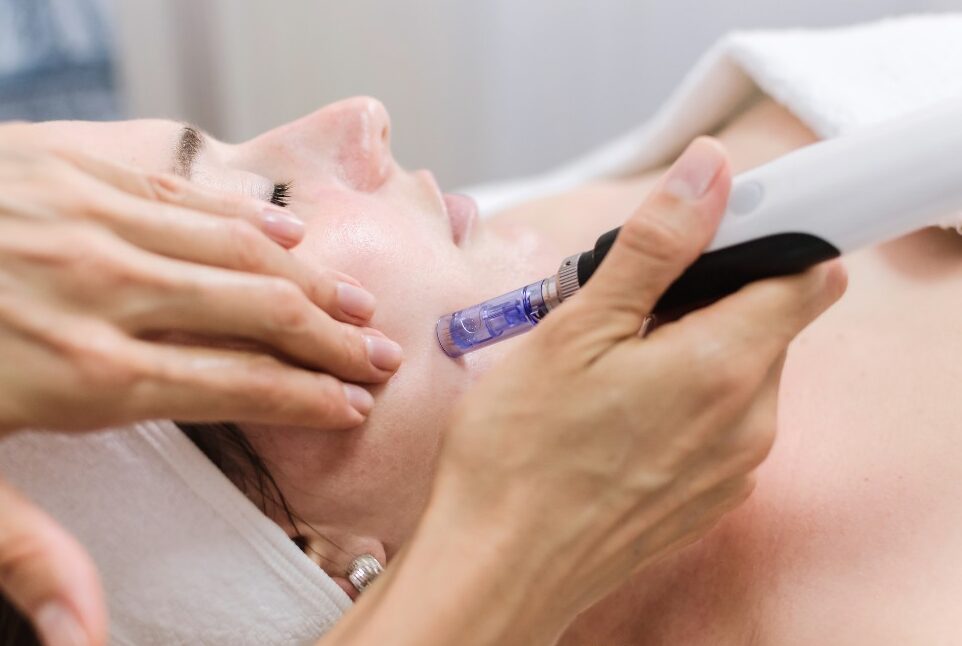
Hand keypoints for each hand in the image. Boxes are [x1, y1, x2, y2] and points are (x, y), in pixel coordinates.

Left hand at [0, 144, 403, 645]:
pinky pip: (182, 189)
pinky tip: (284, 231)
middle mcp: (108, 288)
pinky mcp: (68, 165)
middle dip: (333, 336)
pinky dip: (243, 215)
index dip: (308, 395)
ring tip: (356, 298)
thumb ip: (26, 551)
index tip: (355, 404)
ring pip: (235, 246)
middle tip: (384, 351)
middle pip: (258, 310)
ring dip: (306, 275)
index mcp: (85, 370)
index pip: (235, 383)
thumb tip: (86, 636)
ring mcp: (91, 218)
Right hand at [335, 138, 844, 645]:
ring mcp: (732, 467)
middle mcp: (749, 422)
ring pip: (738, 373)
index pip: (805, 276)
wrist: (498, 567)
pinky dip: (682, 400)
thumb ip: (656, 247)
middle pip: (765, 322)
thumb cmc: (521, 453)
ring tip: (607, 366)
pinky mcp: (708, 495)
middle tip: (623, 309)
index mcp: (725, 367)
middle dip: (705, 297)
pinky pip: (719, 423)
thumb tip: (710, 172)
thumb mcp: (578, 329)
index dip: (767, 241)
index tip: (709, 235)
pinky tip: (614, 415)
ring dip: (688, 349)